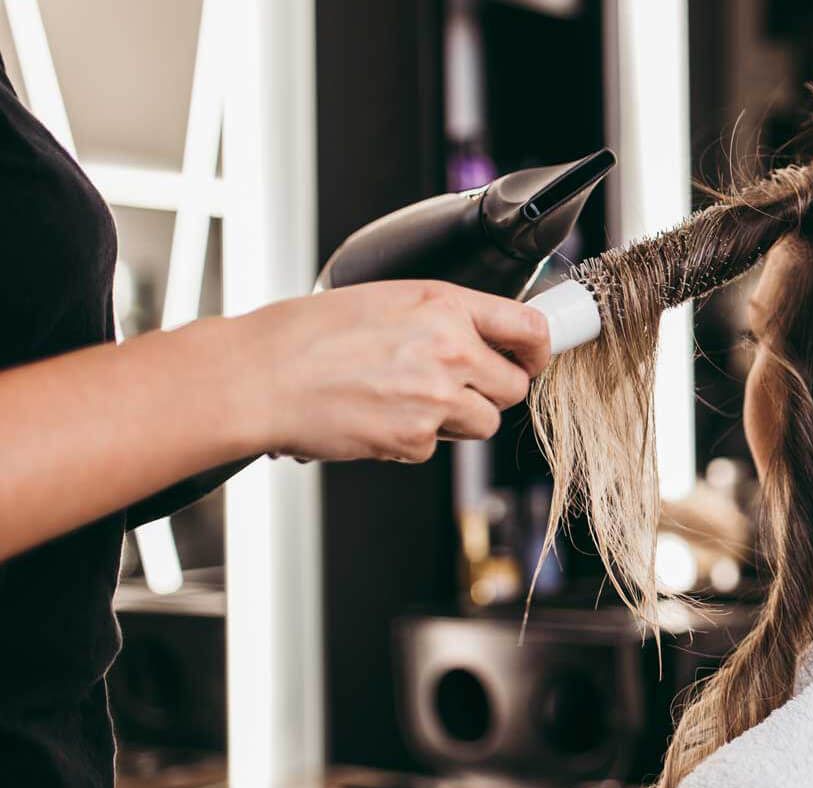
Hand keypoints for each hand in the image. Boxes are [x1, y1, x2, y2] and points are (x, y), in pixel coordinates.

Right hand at [217, 281, 551, 461]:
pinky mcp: (414, 439)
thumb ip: (441, 317)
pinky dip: (411, 440)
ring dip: (455, 420)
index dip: (538, 349)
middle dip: (490, 392)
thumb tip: (482, 339)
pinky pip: (435, 447)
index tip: (533, 357)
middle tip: (453, 387)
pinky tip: (376, 417)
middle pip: (513, 387)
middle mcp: (450, 349)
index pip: (529, 327)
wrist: (257, 376)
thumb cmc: (306, 335)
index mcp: (444, 305)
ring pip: (482, 423)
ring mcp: (435, 398)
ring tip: (403, 400)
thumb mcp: (384, 300)